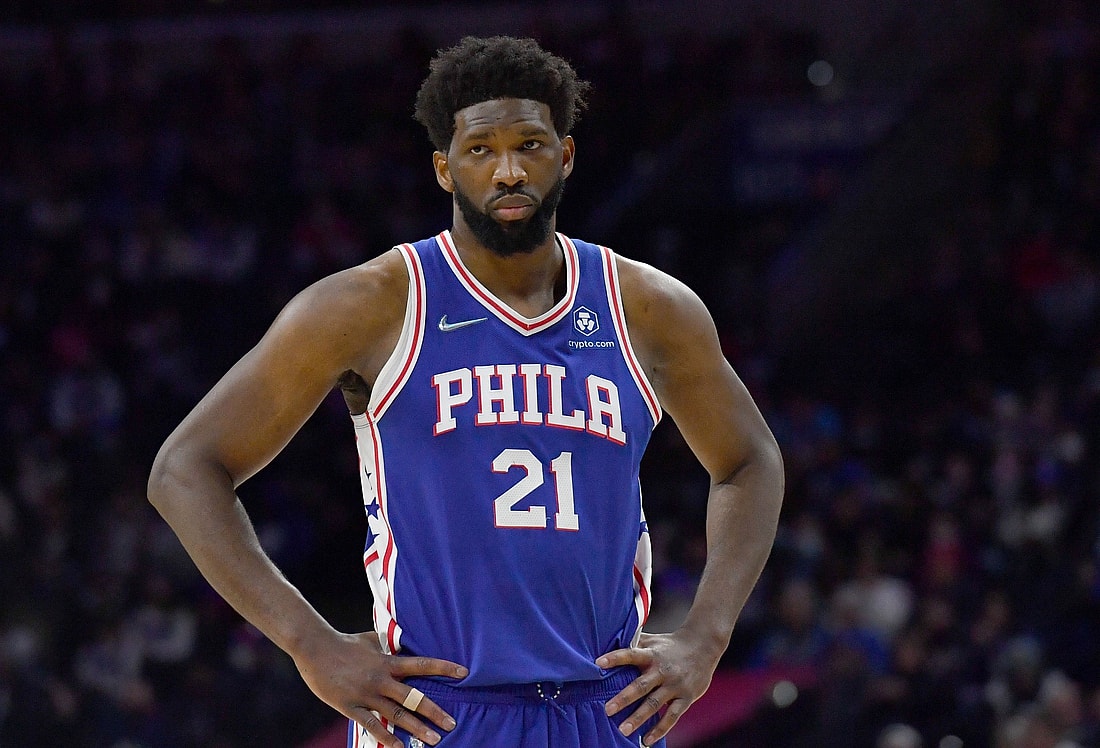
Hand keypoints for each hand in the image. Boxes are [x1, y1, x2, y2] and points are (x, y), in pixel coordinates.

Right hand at [293, 630, 467, 746]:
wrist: (315, 648)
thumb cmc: (344, 642)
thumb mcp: (372, 640)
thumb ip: (389, 644)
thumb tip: (403, 640)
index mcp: (387, 661)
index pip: (421, 664)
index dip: (443, 668)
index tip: (464, 673)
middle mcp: (380, 679)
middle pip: (413, 697)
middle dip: (434, 711)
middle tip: (452, 724)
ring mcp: (366, 694)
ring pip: (396, 715)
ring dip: (417, 729)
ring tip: (434, 740)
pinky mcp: (350, 706)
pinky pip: (372, 725)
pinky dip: (387, 738)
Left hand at [597, 630, 721, 745]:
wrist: (703, 646)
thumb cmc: (670, 645)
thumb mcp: (653, 641)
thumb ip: (633, 643)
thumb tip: (607, 643)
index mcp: (652, 655)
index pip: (631, 654)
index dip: (615, 658)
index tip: (598, 663)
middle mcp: (663, 670)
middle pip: (641, 685)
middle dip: (624, 698)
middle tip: (607, 710)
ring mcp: (675, 685)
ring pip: (655, 704)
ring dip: (638, 717)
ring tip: (623, 730)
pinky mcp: (686, 697)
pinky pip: (672, 716)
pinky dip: (660, 729)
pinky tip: (647, 739)